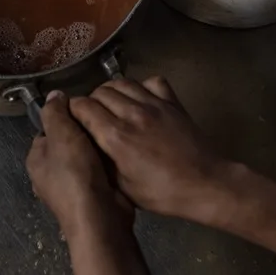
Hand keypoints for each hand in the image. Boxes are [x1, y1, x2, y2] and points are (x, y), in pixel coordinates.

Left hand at [26, 91, 133, 239]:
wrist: (99, 215)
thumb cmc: (75, 174)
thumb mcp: (62, 135)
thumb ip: (56, 112)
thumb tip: (54, 95)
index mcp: (36, 160)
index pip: (48, 128)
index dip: (65, 116)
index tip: (85, 109)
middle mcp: (50, 174)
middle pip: (68, 141)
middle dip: (85, 132)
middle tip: (102, 121)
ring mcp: (71, 186)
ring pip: (86, 154)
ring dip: (99, 146)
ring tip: (114, 133)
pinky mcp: (91, 193)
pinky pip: (99, 168)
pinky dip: (108, 161)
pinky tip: (119, 154)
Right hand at [70, 77, 227, 221]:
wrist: (204, 183)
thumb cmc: (161, 193)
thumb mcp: (122, 186)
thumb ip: (101, 160)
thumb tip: (86, 144)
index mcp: (116, 136)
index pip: (83, 107)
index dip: (72, 110)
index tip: (72, 118)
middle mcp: (133, 113)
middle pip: (101, 91)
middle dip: (90, 100)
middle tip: (91, 115)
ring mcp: (155, 104)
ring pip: (123, 82)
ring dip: (112, 91)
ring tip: (112, 105)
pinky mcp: (173, 102)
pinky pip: (152, 81)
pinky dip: (142, 86)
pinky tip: (141, 100)